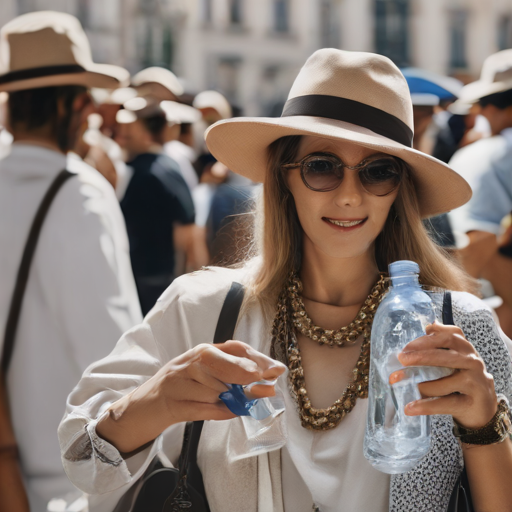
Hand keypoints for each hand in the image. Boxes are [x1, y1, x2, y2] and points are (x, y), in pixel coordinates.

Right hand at [150, 340, 285, 423]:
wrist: (145, 404)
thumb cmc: (182, 388)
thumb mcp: (207, 375)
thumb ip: (233, 375)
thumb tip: (265, 384)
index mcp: (204, 351)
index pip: (236, 348)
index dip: (259, 358)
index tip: (277, 370)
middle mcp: (192, 360)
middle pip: (227, 366)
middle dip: (247, 378)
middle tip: (264, 387)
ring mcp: (180, 380)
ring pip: (216, 391)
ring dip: (224, 401)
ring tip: (216, 401)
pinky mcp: (173, 401)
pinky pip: (204, 409)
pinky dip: (215, 413)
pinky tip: (216, 410)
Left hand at [396, 322, 497, 428]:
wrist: (483, 407)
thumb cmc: (462, 377)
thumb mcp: (455, 358)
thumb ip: (442, 343)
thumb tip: (429, 326)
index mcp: (465, 348)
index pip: (448, 337)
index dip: (426, 340)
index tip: (407, 347)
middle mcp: (472, 362)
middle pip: (446, 356)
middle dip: (421, 357)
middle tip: (401, 360)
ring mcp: (474, 383)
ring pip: (444, 383)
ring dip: (420, 386)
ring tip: (401, 386)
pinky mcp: (471, 403)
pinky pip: (445, 404)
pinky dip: (425, 406)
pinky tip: (410, 408)